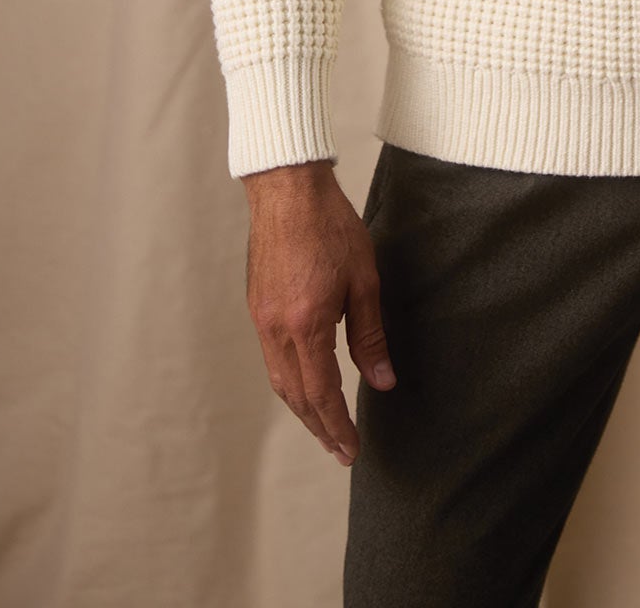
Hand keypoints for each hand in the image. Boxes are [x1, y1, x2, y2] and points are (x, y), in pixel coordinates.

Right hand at [242, 159, 396, 466]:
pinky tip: (306, 385)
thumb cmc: (331, 225)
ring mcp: (262, 319)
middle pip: (296, 396)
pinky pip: (272, 359)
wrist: (287, 189)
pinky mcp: (257, 307)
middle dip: (320, 428)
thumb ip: (370, 335)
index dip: (337, 427)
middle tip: (342, 451)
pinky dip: (290, 382)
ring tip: (326, 428)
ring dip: (303, 410)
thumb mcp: (364, 278)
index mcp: (306, 324)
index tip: (351, 450)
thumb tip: (382, 381)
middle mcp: (277, 329)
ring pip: (280, 381)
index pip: (321, 394)